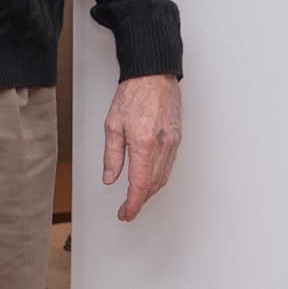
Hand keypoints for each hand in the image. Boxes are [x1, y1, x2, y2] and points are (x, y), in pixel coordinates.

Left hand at [101, 74, 181, 222]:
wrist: (154, 74)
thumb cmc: (133, 93)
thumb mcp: (113, 125)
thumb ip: (112, 155)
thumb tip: (110, 178)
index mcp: (144, 144)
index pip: (139, 185)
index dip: (132, 204)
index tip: (125, 214)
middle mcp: (161, 146)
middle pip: (153, 185)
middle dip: (140, 201)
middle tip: (126, 210)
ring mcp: (172, 143)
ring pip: (163, 177)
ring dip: (149, 192)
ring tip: (136, 198)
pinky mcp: (177, 138)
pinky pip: (169, 166)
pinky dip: (158, 178)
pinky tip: (150, 180)